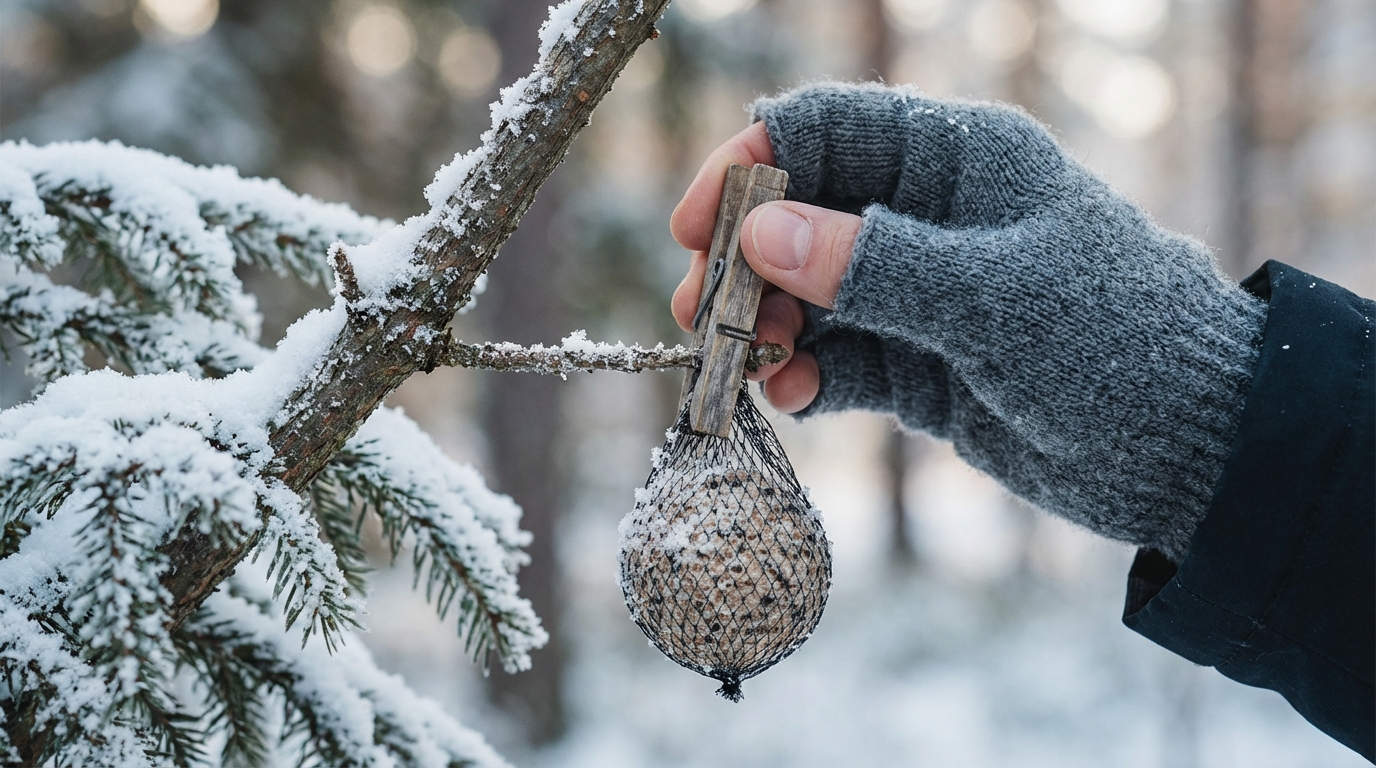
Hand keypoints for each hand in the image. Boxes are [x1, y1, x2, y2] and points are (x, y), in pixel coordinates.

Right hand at [662, 83, 1267, 561]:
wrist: (1195, 451)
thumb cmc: (1119, 343)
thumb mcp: (994, 298)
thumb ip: (873, 266)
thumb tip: (757, 234)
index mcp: (959, 161)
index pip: (828, 130)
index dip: (751, 166)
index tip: (696, 226)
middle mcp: (930, 218)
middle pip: (800, 215)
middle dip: (745, 261)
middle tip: (706, 315)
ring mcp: (921, 295)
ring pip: (810, 294)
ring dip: (768, 326)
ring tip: (744, 366)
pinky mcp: (921, 365)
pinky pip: (841, 361)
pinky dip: (808, 378)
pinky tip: (795, 399)